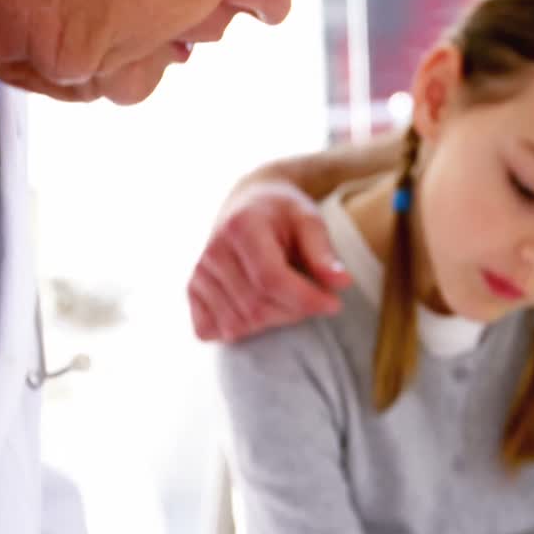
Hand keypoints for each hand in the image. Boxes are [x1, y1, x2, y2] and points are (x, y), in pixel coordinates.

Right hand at [188, 181, 351, 341]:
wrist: (248, 203)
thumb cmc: (283, 214)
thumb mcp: (309, 220)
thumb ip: (324, 252)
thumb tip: (341, 284)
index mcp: (241, 227)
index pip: (271, 279)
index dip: (305, 299)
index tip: (334, 304)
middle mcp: (212, 251)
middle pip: (257, 306)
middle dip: (294, 312)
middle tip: (313, 298)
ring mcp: (198, 273)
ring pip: (238, 324)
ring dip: (271, 322)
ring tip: (287, 298)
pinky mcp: (191, 291)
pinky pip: (212, 330)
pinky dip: (239, 329)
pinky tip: (257, 308)